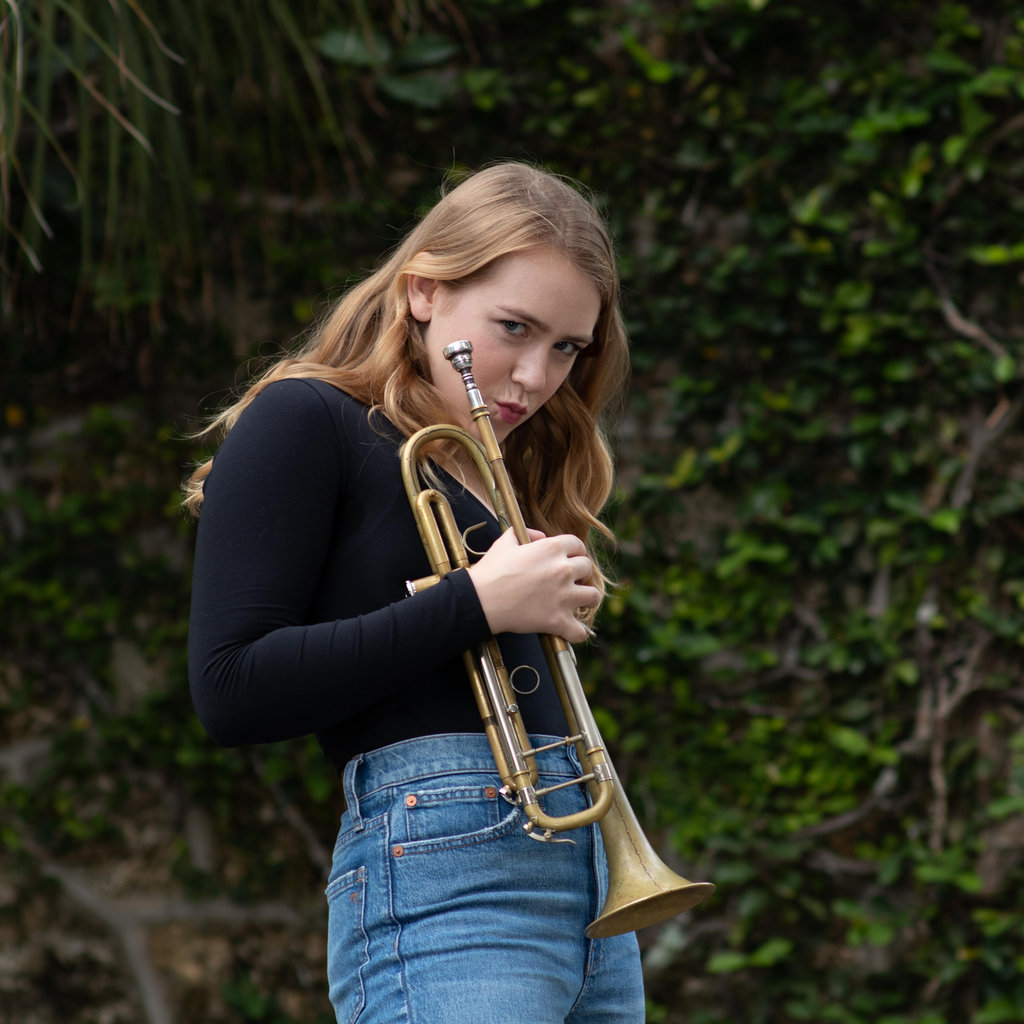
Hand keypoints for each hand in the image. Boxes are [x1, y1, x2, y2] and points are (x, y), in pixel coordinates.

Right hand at [466, 527, 598, 643]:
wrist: (480, 600)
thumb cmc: (491, 571)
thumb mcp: (506, 542)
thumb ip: (526, 533)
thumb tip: (540, 536)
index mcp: (552, 548)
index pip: (578, 545)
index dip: (575, 552)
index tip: (571, 558)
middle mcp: (563, 570)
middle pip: (588, 568)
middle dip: (580, 573)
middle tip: (570, 580)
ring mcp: (563, 596)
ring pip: (593, 597)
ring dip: (586, 599)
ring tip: (577, 602)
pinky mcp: (558, 620)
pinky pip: (580, 631)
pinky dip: (577, 632)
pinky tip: (570, 629)